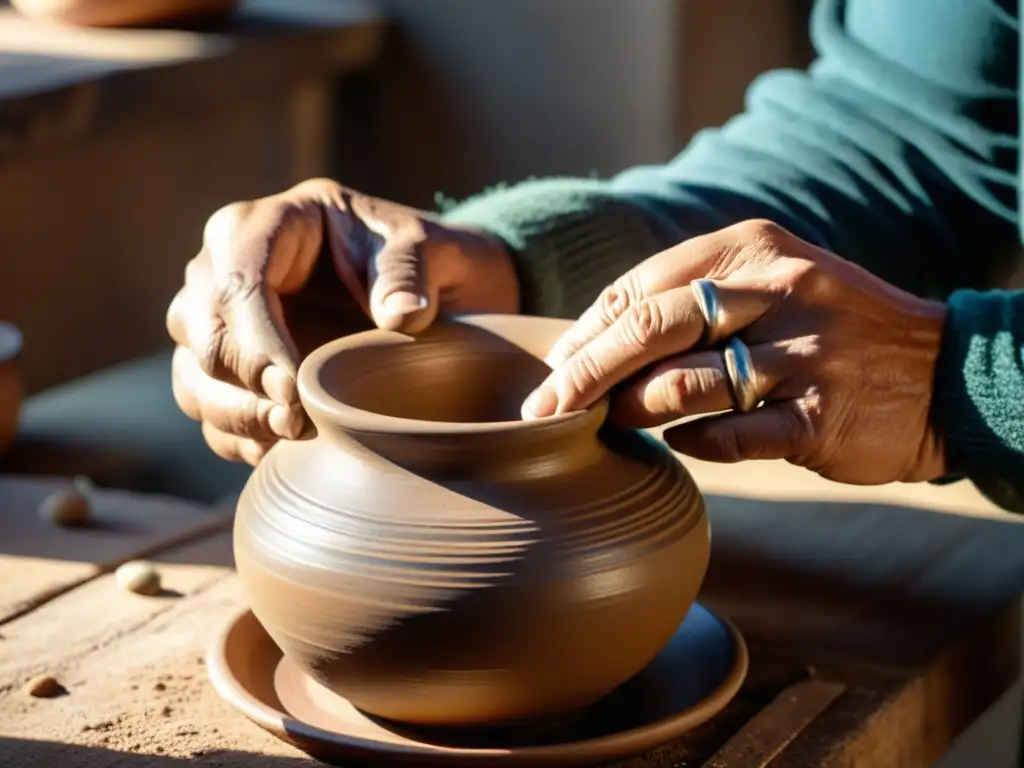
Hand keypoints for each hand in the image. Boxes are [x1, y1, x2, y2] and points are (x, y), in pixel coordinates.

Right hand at [167, 178, 517, 464]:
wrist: (422, 289)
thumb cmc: (415, 257)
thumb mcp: (427, 248)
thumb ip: (410, 273)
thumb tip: (402, 315)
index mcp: (259, 226)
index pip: (235, 283)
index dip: (257, 343)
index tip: (294, 390)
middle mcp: (219, 270)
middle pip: (202, 335)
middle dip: (245, 388)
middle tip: (299, 423)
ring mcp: (213, 321)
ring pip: (192, 379)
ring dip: (238, 418)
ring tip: (294, 437)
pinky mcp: (222, 368)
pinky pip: (208, 412)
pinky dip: (238, 438)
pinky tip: (280, 450)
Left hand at [522, 220, 947, 484]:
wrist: (943, 373)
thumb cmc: (831, 328)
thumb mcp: (772, 283)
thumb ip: (694, 300)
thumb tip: (592, 340)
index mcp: (754, 250)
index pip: (643, 286)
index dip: (588, 329)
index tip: (557, 365)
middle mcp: (777, 291)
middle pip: (649, 329)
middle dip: (582, 373)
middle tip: (543, 410)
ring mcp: (801, 354)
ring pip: (680, 384)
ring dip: (630, 410)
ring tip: (609, 423)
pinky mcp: (819, 416)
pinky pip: (728, 437)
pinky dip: (692, 442)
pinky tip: (681, 442)